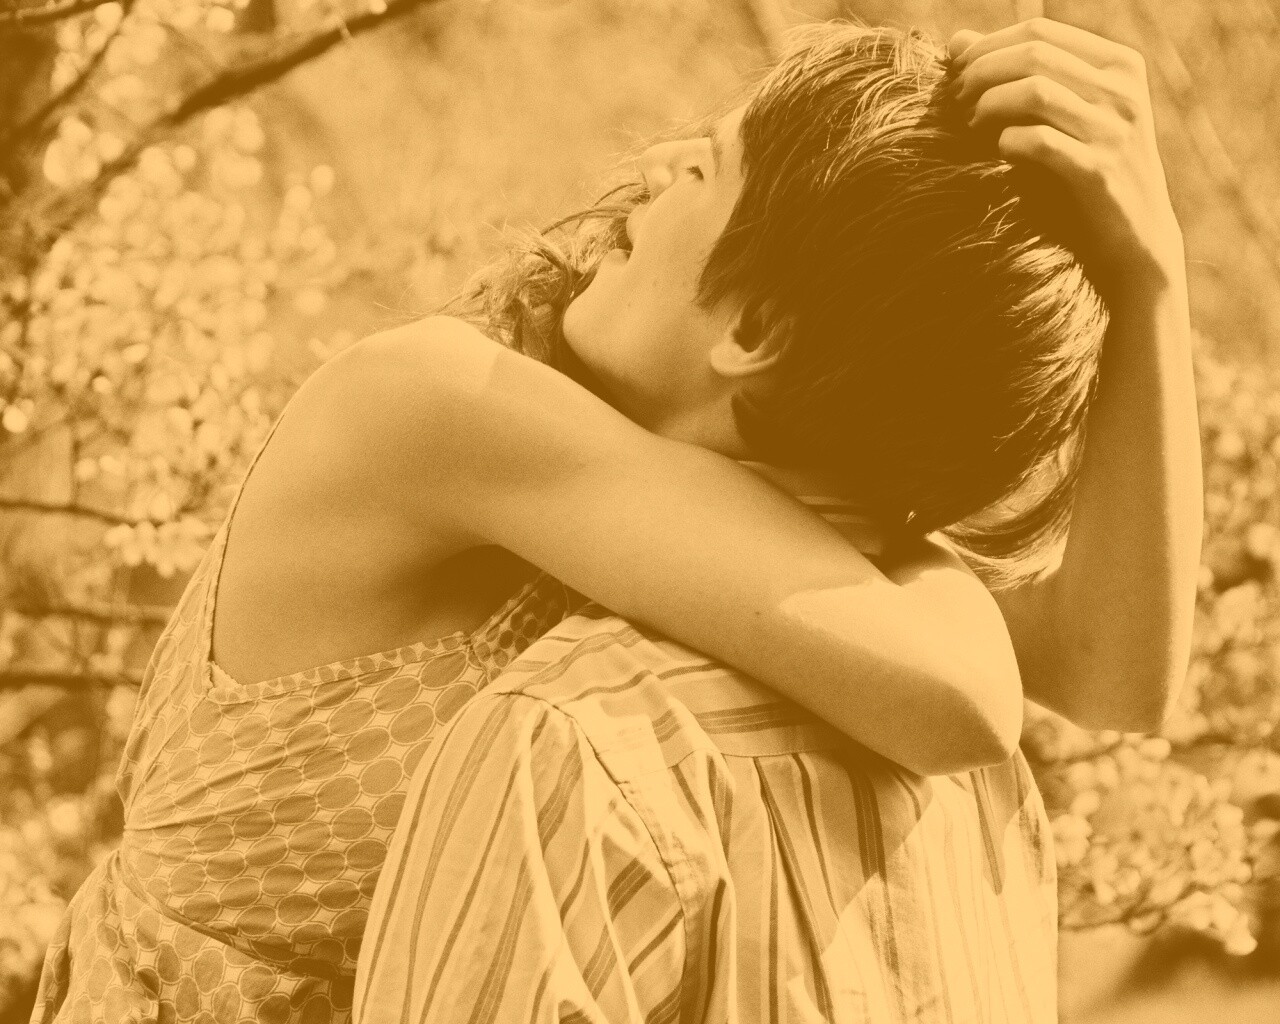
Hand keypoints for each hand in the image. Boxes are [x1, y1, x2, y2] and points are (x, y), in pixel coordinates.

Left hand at [948, 18, 1184, 301]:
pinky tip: (997, 154)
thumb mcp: (1063, 119)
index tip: (956, 75)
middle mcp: (1122, 89)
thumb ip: (1018, 78)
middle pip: (1033, 55)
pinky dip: (1007, 143)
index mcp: (1118, 65)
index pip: (1039, 31)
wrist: (1136, 244)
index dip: (987, 47)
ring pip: (1035, 90)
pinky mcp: (1100, 172)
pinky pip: (1040, 142)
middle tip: (954, 103)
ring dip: (988, 106)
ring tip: (968, 127)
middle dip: (979, 74)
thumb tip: (957, 42)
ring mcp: (1115, 130)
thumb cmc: (1085, 177)